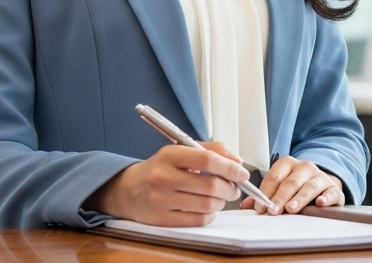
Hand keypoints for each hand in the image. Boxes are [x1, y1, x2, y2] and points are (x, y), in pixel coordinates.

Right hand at [85, 141, 246, 226]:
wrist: (129, 190)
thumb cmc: (160, 169)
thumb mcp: (180, 150)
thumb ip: (211, 150)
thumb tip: (237, 162)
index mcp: (170, 155)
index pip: (207, 160)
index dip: (230, 167)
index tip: (242, 173)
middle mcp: (163, 177)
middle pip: (211, 186)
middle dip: (230, 188)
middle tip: (234, 187)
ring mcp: (161, 200)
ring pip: (208, 205)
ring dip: (221, 202)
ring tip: (218, 196)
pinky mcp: (162, 219)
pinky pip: (199, 220)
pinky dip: (209, 214)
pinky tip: (205, 207)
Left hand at [241, 156, 343, 214]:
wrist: (323, 185)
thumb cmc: (298, 187)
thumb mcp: (280, 187)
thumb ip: (264, 195)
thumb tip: (246, 205)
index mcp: (288, 164)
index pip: (274, 176)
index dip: (266, 192)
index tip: (260, 207)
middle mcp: (305, 167)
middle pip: (290, 182)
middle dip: (280, 197)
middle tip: (273, 210)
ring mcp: (320, 177)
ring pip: (309, 186)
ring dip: (299, 198)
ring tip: (291, 208)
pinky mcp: (334, 188)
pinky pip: (331, 192)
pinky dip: (326, 198)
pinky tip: (320, 203)